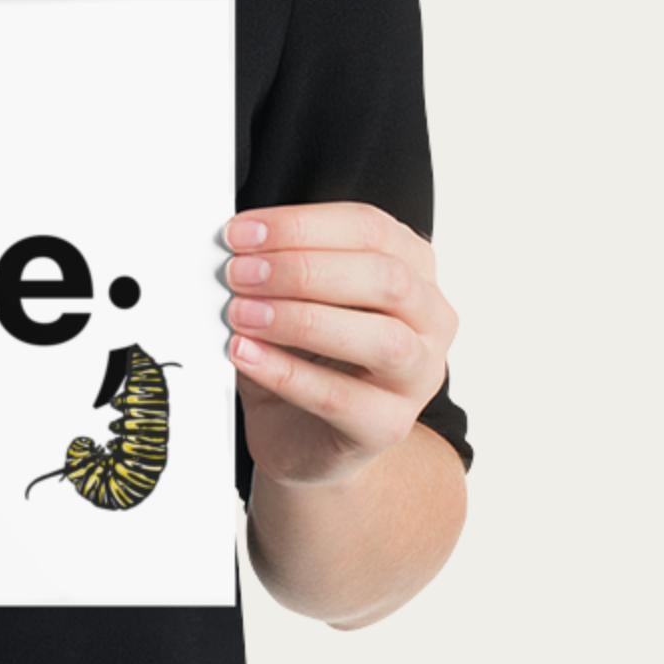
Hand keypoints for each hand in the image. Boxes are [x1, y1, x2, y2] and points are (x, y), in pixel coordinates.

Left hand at [222, 202, 458, 487]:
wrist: (303, 436)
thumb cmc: (304, 357)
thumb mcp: (293, 300)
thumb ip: (278, 270)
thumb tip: (234, 247)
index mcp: (412, 269)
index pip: (369, 228)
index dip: (302, 226)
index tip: (242, 233)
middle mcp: (429, 319)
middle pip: (385, 278)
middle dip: (303, 270)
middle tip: (240, 274)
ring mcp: (418, 376)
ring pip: (382, 340)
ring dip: (302, 320)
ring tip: (242, 315)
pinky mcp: (388, 425)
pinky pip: (341, 397)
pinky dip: (286, 373)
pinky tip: (246, 354)